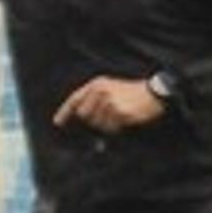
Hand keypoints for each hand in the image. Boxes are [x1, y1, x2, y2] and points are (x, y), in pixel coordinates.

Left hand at [54, 74, 168, 135]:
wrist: (153, 93)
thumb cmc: (131, 93)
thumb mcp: (110, 87)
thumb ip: (92, 99)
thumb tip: (78, 116)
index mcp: (96, 84)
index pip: (75, 99)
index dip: (64, 112)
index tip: (57, 122)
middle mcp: (100, 91)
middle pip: (84, 115)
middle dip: (93, 120)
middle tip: (108, 116)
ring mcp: (109, 102)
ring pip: (97, 124)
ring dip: (107, 124)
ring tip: (119, 115)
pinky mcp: (119, 112)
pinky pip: (110, 128)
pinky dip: (116, 128)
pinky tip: (124, 119)